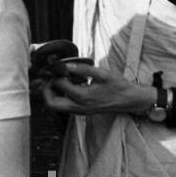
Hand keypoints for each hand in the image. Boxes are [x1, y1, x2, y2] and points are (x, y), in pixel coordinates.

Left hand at [41, 62, 155, 116]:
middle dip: (46, 89)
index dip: (55, 73)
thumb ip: (83, 69)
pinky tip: (68, 84)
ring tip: (59, 79)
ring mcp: (79, 111)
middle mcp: (78, 107)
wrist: (129, 101)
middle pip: (50, 103)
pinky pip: (63, 106)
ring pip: (55, 107)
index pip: (59, 84)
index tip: (57, 64)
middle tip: (51, 76)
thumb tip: (66, 64)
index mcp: (83, 96)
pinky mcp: (80, 112)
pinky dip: (60, 96)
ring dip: (52, 93)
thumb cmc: (119, 86)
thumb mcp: (103, 73)